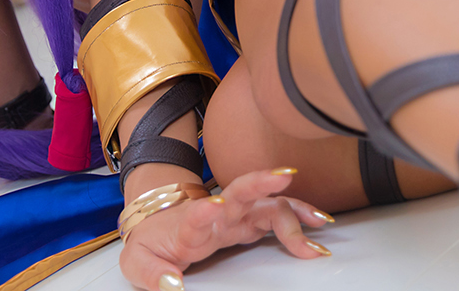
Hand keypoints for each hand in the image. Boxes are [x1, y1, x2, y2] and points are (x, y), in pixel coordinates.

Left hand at [119, 167, 332, 289]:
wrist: (157, 223)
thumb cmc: (151, 242)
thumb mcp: (138, 263)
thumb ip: (152, 276)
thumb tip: (172, 288)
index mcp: (188, 224)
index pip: (197, 214)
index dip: (206, 209)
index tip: (216, 205)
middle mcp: (217, 214)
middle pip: (241, 192)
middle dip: (261, 182)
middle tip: (284, 178)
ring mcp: (236, 215)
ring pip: (267, 203)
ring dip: (293, 208)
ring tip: (319, 220)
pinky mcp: (248, 221)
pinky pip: (278, 215)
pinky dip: (299, 217)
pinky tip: (318, 223)